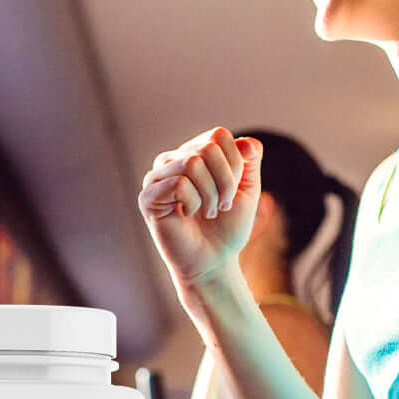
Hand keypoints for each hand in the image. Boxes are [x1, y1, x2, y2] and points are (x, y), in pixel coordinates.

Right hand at [138, 127, 262, 296]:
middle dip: (226, 182)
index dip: (235, 166)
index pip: (219, 136)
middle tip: (221, 206)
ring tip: (207, 213)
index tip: (231, 193)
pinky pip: (179, 184)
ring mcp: (157, 177)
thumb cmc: (227, 228)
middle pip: (208, 148)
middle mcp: (172, 160)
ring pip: (193, 164)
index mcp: (193, 153)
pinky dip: (193, 203)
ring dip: (211, 195)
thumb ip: (249, 161)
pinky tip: (187, 216)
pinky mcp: (148, 197)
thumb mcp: (248, 190)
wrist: (214, 262)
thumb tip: (246, 142)